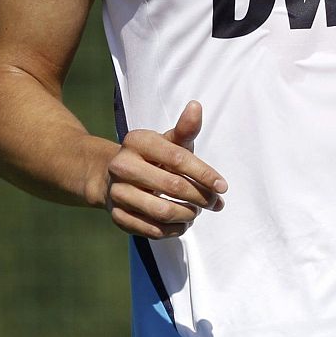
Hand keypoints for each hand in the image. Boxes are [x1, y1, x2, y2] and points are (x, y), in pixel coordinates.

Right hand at [104, 100, 226, 238]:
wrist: (112, 176)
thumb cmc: (152, 157)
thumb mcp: (168, 141)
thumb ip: (185, 129)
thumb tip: (196, 106)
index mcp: (137, 141)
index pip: (177, 158)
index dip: (204, 173)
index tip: (223, 187)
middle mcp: (122, 165)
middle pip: (173, 186)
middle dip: (200, 196)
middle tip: (215, 203)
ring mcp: (117, 192)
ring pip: (163, 211)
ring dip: (188, 215)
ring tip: (198, 212)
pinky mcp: (117, 215)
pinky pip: (152, 230)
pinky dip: (174, 229)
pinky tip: (183, 223)